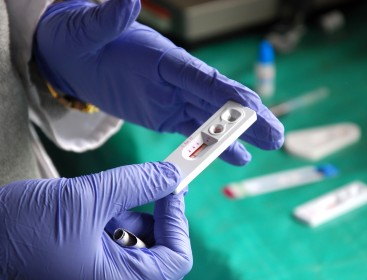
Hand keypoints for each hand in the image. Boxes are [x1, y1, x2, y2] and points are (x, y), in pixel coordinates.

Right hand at [0, 162, 191, 279]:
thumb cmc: (22, 227)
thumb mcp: (88, 197)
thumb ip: (137, 183)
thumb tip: (171, 175)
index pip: (176, 260)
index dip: (178, 222)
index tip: (173, 188)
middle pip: (160, 252)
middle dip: (158, 215)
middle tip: (153, 183)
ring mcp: (100, 278)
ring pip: (138, 243)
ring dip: (133, 214)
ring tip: (107, 198)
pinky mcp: (90, 265)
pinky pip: (118, 242)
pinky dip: (116, 219)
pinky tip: (97, 206)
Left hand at [34, 0, 283, 165]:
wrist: (75, 58)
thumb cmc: (82, 40)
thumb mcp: (90, 30)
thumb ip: (110, 20)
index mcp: (166, 59)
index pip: (203, 78)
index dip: (229, 95)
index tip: (254, 111)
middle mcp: (177, 79)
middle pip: (219, 100)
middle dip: (247, 119)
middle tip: (276, 136)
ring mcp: (174, 98)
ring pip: (212, 119)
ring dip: (237, 135)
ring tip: (267, 147)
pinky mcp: (166, 115)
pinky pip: (193, 132)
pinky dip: (213, 145)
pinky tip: (235, 156)